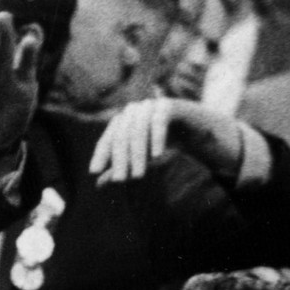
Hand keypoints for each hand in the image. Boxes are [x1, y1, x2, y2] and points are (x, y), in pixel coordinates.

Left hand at [90, 97, 244, 184]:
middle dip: (120, 159)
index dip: (101, 155)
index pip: (108, 139)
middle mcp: (133, 111)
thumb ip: (122, 167)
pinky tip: (157, 156)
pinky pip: (159, 121)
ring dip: (137, 154)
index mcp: (122, 121)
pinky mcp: (168, 105)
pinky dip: (157, 138)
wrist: (195, 129)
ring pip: (138, 130)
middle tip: (119, 180)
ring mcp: (150, 106)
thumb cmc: (163, 144)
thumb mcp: (142, 158)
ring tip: (138, 175)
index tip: (94, 172)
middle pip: (121, 136)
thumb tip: (98, 184)